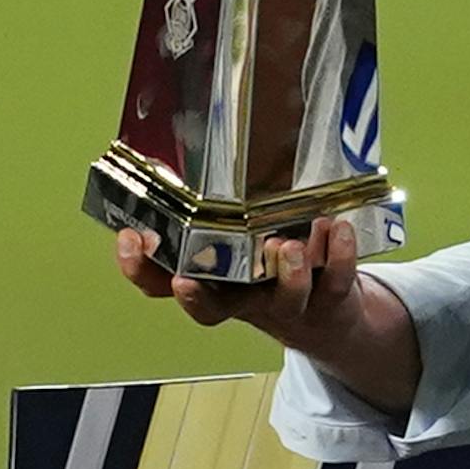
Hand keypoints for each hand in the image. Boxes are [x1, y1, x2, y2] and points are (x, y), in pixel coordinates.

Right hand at [114, 217, 360, 350]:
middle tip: (188, 278)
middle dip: (198, 297)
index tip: (130, 241)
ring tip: (287, 247)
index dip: (141, 270)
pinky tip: (336, 229)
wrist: (329, 319)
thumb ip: (217, 215)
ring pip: (285, 299)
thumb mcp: (240, 247)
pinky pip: (337, 282)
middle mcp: (247, 299)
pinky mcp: (333, 298)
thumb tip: (183, 149)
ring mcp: (290, 303)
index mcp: (216, 283)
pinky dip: (339, 256)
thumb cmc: (274, 271)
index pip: (163, 285)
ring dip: (285, 275)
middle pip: (215, 307)